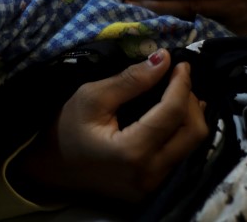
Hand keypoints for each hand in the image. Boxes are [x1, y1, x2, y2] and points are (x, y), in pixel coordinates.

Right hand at [10, 50, 207, 203]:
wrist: (52, 167)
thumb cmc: (67, 129)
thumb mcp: (93, 97)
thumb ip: (131, 80)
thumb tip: (164, 58)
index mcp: (131, 152)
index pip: (173, 113)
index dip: (182, 84)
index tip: (181, 64)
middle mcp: (149, 175)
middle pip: (193, 132)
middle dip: (190, 99)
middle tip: (178, 78)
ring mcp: (153, 186)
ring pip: (193, 146)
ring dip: (191, 115)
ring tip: (178, 93)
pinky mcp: (154, 187)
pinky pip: (183, 156)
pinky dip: (184, 131)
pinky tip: (175, 115)